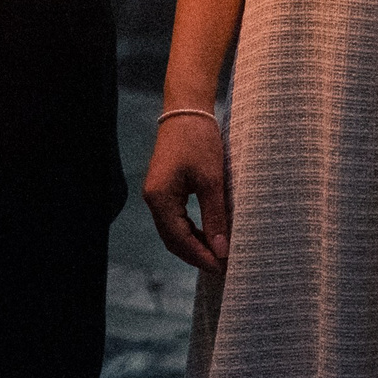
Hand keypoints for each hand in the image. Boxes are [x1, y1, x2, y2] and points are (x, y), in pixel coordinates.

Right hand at [143, 113, 230, 270]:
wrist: (187, 110)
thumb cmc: (199, 140)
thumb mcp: (211, 180)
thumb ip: (215, 217)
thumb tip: (221, 250)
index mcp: (160, 198)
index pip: (179, 240)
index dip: (201, 256)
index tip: (223, 267)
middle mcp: (153, 199)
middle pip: (173, 240)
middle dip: (197, 255)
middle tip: (223, 266)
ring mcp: (157, 194)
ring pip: (173, 231)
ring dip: (194, 245)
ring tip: (219, 254)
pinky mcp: (164, 188)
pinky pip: (175, 219)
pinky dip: (191, 231)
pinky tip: (209, 235)